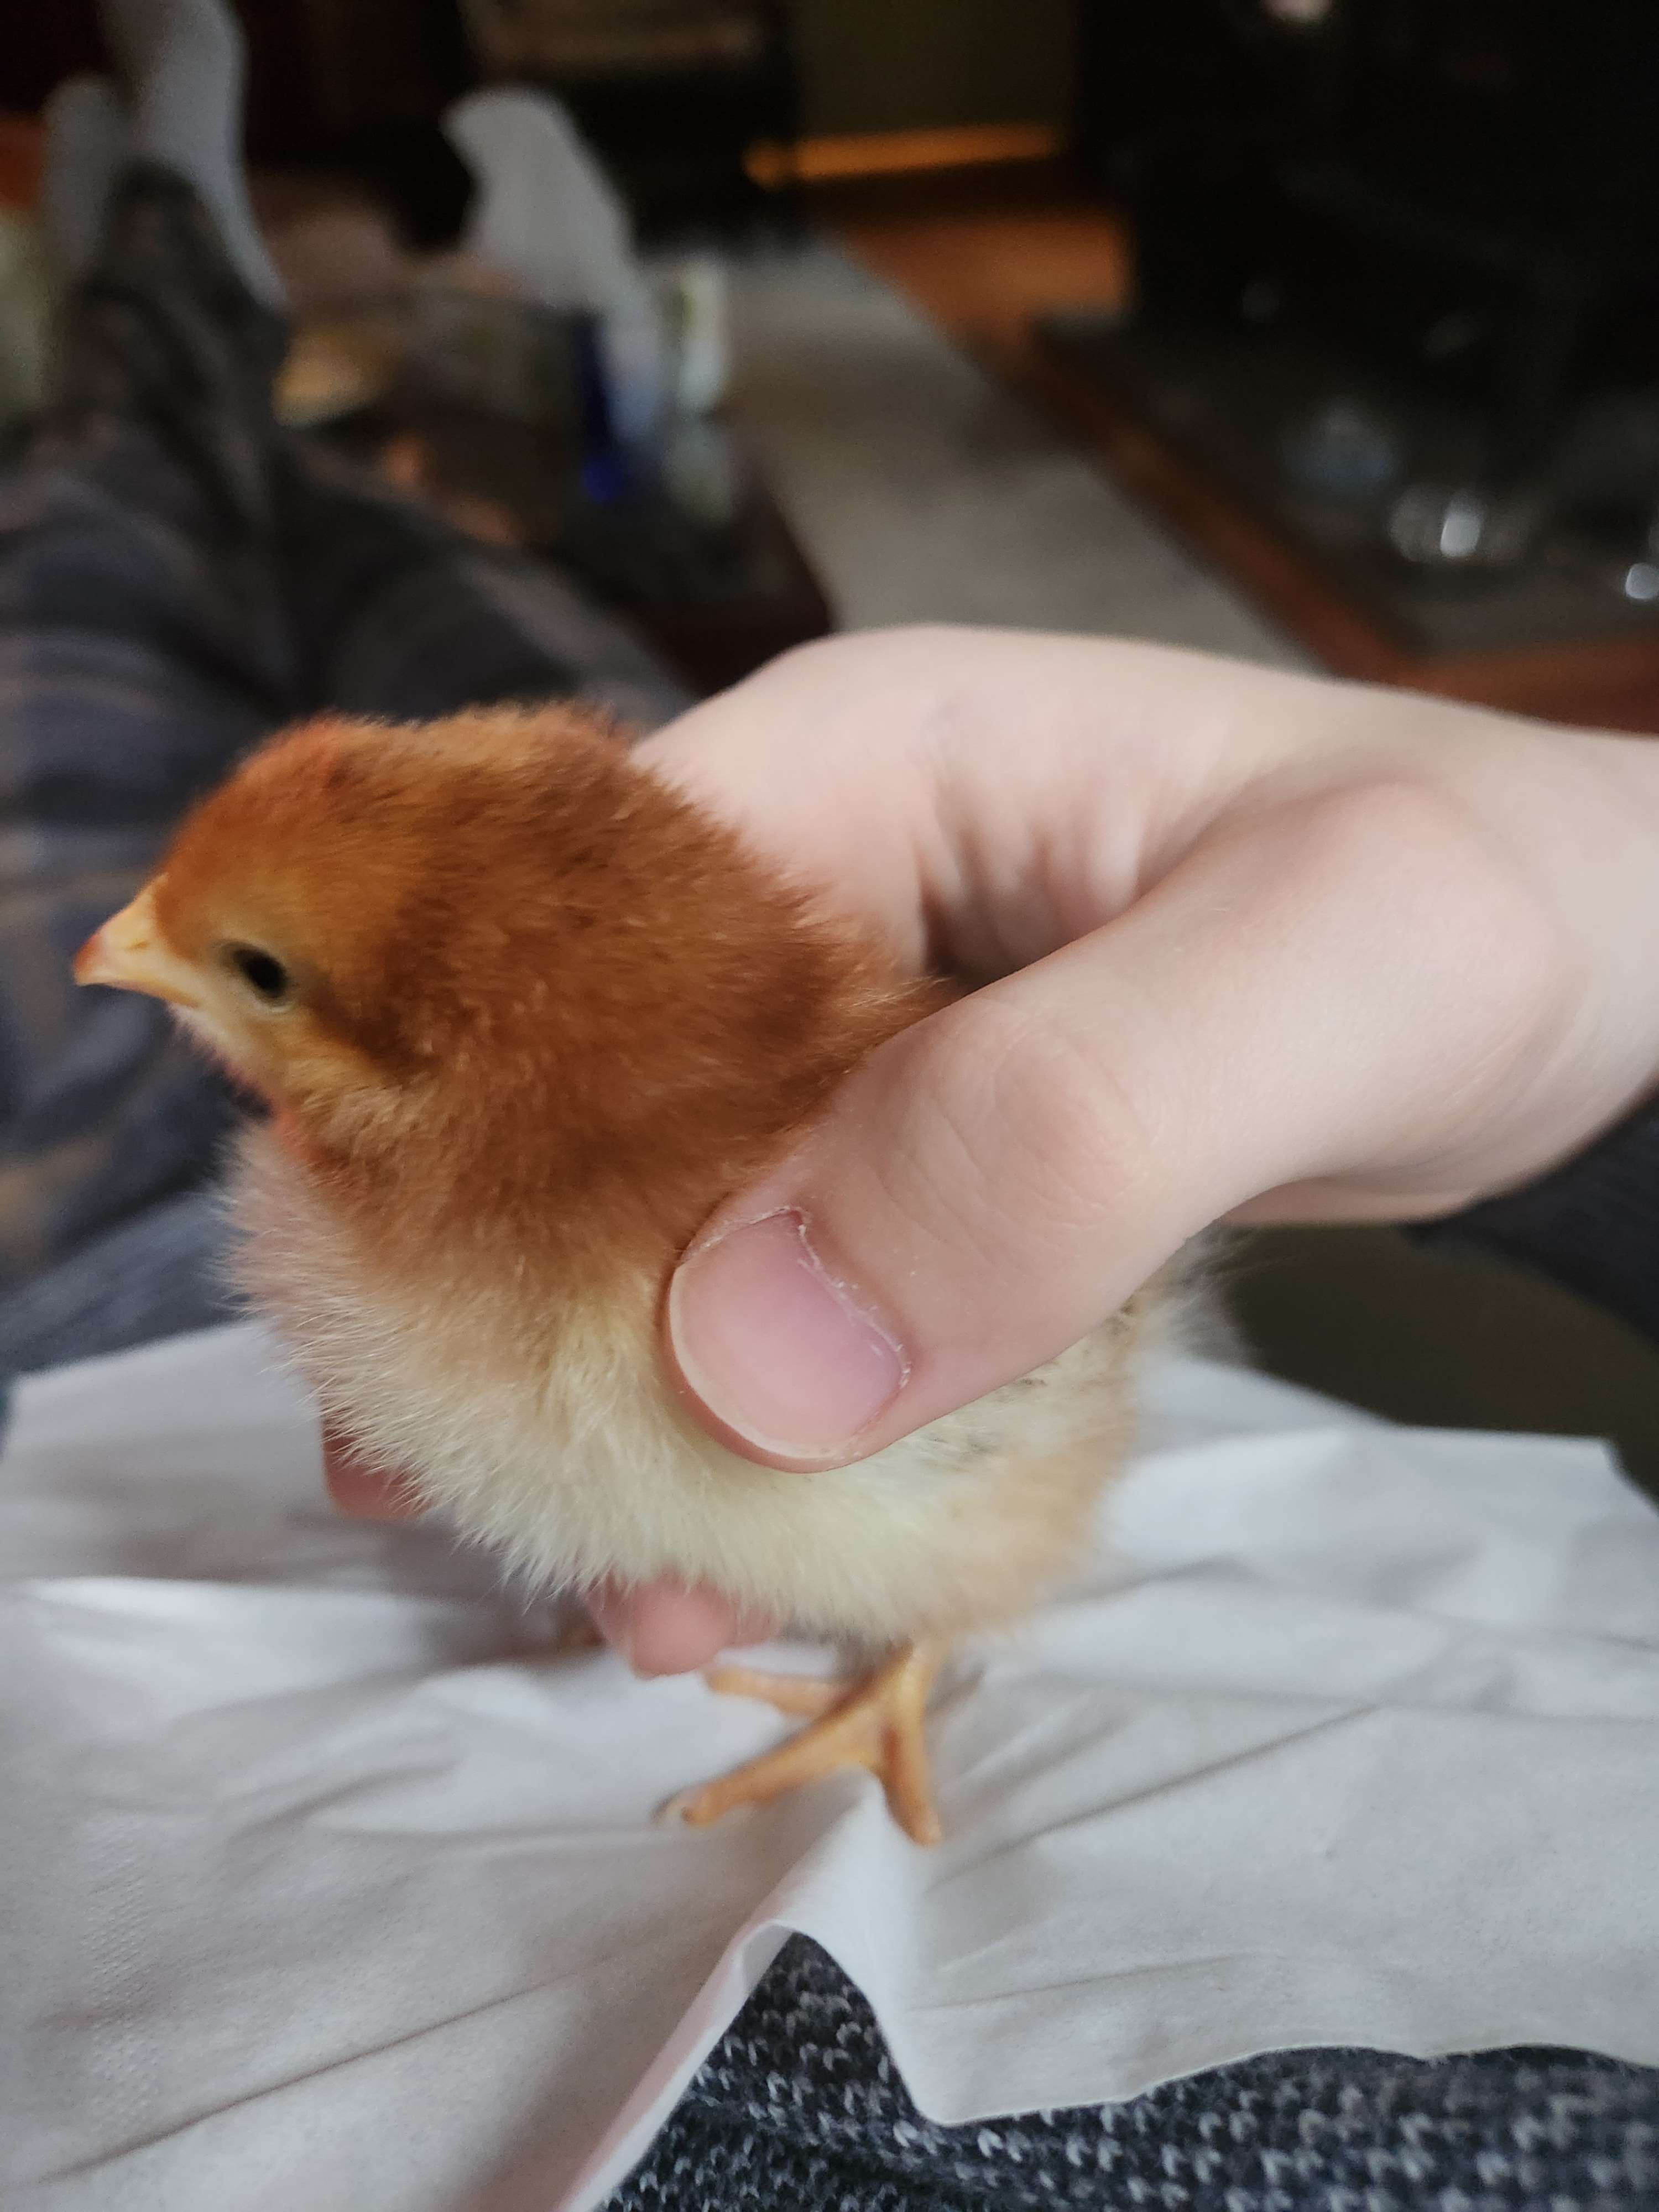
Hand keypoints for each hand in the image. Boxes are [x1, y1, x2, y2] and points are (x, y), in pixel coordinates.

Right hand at [334, 627, 1658, 1667]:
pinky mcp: (934, 1152)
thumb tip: (755, 1355)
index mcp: (849, 771)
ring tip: (635, 1588)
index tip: (410, 1324)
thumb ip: (1062, 1131)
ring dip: (638, 1396)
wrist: (1608, 971)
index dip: (449, 1114)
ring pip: (678, 1215)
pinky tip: (763, 1549)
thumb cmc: (1492, 909)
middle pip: (583, 1091)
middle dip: (528, 1301)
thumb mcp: (1328, 975)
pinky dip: (771, 1419)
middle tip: (480, 1508)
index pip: (554, 925)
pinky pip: (801, 1286)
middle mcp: (821, 894)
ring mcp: (871, 1034)